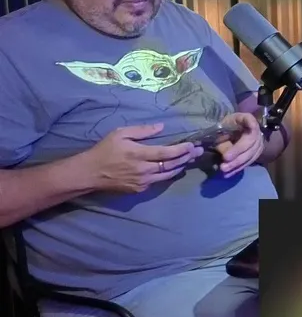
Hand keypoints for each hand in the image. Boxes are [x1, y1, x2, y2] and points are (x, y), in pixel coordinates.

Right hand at [84, 124, 201, 193]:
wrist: (89, 174)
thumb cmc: (104, 150)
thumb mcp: (120, 134)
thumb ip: (142, 130)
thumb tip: (161, 126)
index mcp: (138, 154)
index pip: (166, 152)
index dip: (181, 150)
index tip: (192, 145)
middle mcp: (143, 170)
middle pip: (170, 165)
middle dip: (186, 158)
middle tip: (197, 152)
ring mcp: (142, 182)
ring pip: (167, 175)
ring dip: (180, 167)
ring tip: (189, 159)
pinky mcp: (139, 189)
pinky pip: (158, 181)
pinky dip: (167, 174)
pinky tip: (174, 168)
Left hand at [213, 112, 265, 176]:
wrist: (233, 132)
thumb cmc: (225, 128)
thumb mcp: (221, 130)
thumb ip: (223, 141)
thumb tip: (226, 156)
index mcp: (245, 119)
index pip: (250, 119)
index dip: (251, 123)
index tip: (251, 125)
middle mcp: (255, 130)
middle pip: (251, 142)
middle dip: (238, 152)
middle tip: (225, 160)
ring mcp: (258, 142)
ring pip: (251, 154)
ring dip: (237, 163)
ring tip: (224, 170)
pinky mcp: (256, 153)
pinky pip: (248, 162)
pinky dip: (237, 168)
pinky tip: (228, 174)